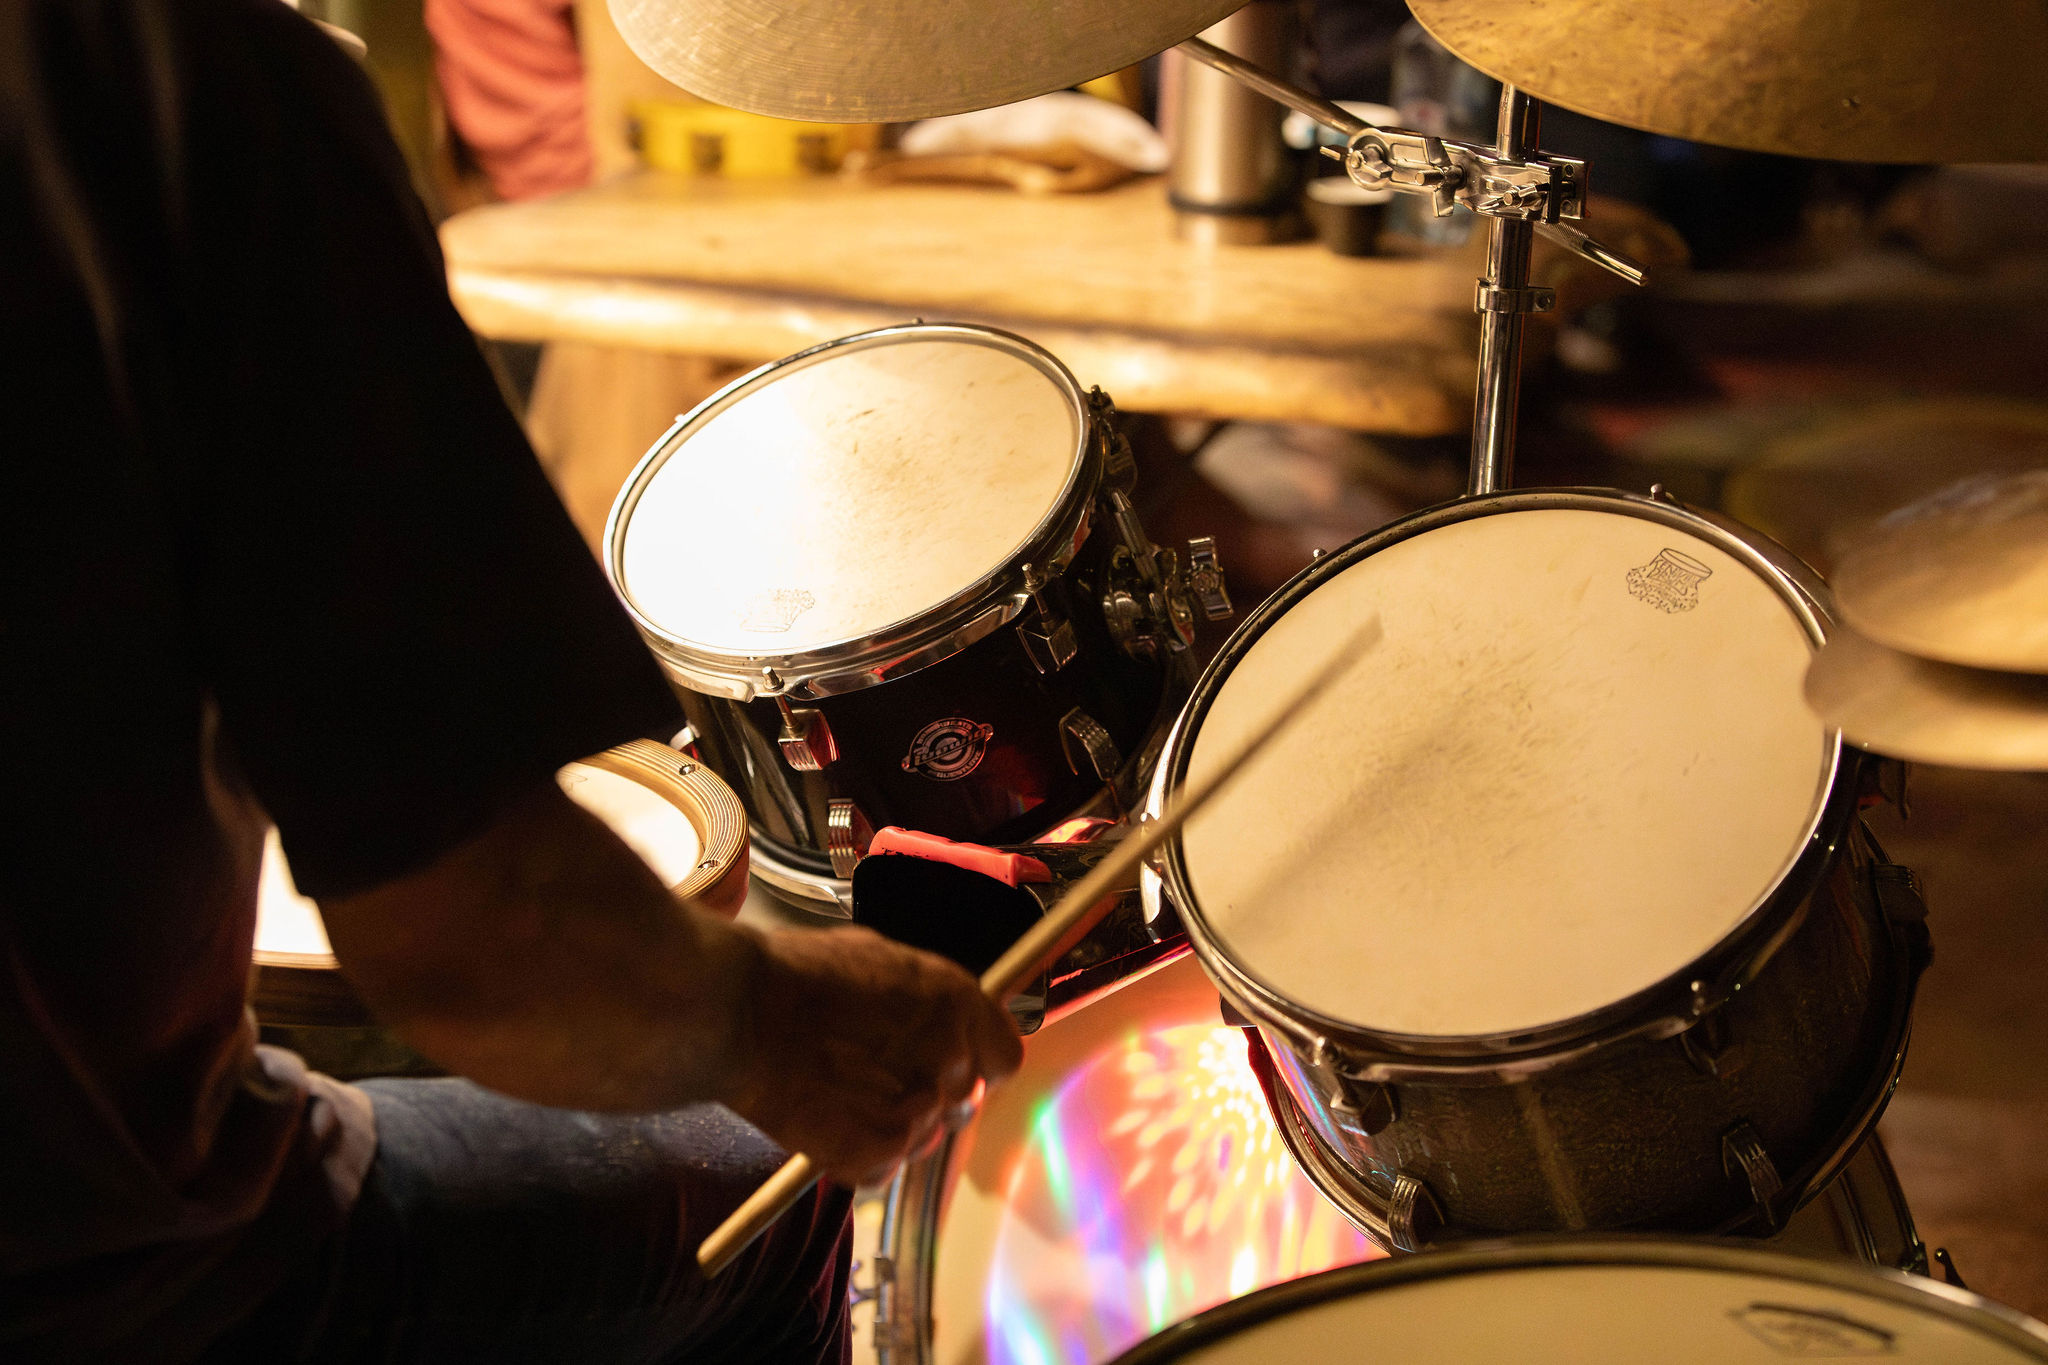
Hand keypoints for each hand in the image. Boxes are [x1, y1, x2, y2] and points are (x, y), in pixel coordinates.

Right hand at [717, 926, 1022, 1186]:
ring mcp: (915, 1111)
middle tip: (876, 1079)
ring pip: (923, 1139)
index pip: (1005, 1058)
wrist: (738, 1010)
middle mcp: (949, 1059)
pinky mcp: (875, 1153)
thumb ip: (928, 998)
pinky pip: (884, 1167)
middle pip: (963, 1103)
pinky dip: (858, 1155)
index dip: (979, 1064)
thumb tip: (945, 1017)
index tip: (956, 1066)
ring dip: (892, 1126)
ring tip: (838, 1093)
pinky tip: (825, 1119)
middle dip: (928, 1096)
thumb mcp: (880, 959)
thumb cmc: (796, 976)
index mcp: (956, 1003)